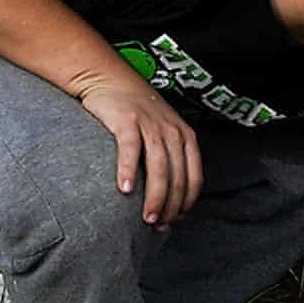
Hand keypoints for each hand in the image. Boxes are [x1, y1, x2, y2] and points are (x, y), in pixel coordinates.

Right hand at [67, 66, 202, 227]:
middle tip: (158, 224)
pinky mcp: (127, 120)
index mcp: (185, 136)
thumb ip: (168, 156)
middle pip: (177, 176)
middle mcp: (172, 130)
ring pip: (159, 167)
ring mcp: (150, 124)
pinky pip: (131, 149)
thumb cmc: (134, 112)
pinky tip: (125, 190)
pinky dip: (129, 171)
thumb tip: (167, 197)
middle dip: (170, 205)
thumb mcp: (162, 131)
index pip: (194, 177)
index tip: (175, 220)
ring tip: (147, 216)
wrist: (109, 78)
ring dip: (155, 196)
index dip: (186, 202)